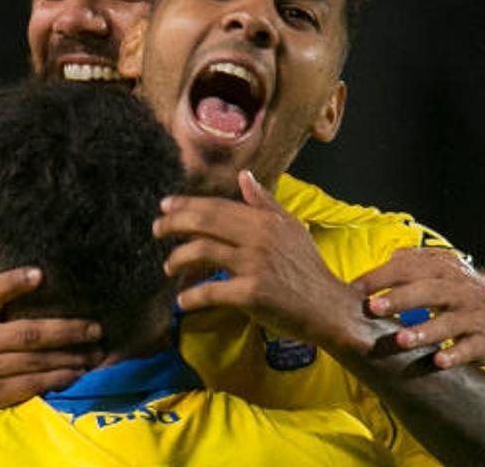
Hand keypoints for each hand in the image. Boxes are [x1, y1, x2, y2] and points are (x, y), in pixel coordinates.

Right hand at [0, 241, 101, 439]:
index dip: (13, 283)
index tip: (40, 274)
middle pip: (27, 333)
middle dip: (65, 330)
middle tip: (95, 327)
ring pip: (35, 360)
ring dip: (68, 357)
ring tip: (94, 352)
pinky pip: (31, 384)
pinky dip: (56, 380)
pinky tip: (76, 375)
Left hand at [154, 171, 362, 351]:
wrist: (330, 308)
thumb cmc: (307, 270)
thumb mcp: (291, 229)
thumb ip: (265, 203)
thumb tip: (244, 176)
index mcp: (265, 220)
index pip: (217, 206)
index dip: (186, 205)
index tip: (164, 206)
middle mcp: (259, 237)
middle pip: (204, 223)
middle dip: (173, 224)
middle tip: (155, 230)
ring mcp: (255, 265)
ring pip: (201, 253)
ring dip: (177, 260)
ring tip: (168, 267)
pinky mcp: (252, 294)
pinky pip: (210, 291)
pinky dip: (191, 298)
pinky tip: (182, 302)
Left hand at [355, 249, 484, 368]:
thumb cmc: (462, 291)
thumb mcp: (442, 270)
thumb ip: (411, 262)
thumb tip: (378, 261)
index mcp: (444, 271)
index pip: (410, 268)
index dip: (383, 277)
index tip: (355, 289)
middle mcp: (459, 291)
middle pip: (429, 291)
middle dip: (400, 299)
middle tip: (372, 308)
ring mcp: (474, 317)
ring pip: (449, 323)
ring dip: (424, 331)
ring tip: (401, 340)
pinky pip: (470, 349)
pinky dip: (455, 355)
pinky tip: (437, 362)